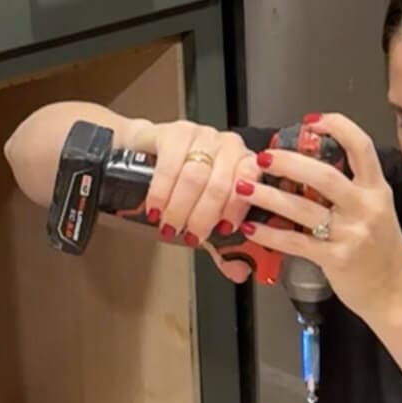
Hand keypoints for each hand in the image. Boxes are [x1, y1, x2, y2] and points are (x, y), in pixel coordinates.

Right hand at [137, 120, 260, 282]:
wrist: (150, 155)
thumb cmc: (186, 188)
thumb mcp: (208, 217)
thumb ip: (226, 245)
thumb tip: (240, 271)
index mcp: (246, 164)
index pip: (250, 183)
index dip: (236, 210)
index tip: (223, 230)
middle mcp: (228, 146)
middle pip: (221, 184)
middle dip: (203, 216)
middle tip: (190, 234)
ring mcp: (202, 135)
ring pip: (195, 176)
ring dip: (181, 208)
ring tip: (171, 225)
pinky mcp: (173, 132)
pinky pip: (169, 165)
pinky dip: (162, 192)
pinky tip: (157, 208)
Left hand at [236, 113, 401, 322]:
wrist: (397, 294)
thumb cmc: (382, 252)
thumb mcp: (377, 212)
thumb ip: (350, 190)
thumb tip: (307, 169)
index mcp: (377, 190)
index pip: (361, 146)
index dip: (336, 126)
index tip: (310, 122)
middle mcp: (366, 207)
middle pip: (324, 175)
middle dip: (288, 163)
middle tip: (263, 158)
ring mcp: (352, 234)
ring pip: (304, 208)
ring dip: (269, 196)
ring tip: (244, 188)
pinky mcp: (338, 259)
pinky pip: (297, 242)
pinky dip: (271, 233)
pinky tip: (251, 227)